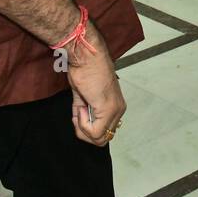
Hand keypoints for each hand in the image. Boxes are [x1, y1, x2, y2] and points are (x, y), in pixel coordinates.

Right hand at [66, 20, 126, 146]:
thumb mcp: (83, 98)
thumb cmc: (85, 71)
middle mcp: (119, 110)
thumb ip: (85, 114)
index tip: (79, 113)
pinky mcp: (108, 109)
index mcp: (116, 106)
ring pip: (98, 139)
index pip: (104, 132)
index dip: (86, 128)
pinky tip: (82, 108)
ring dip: (83, 129)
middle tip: (78, 115)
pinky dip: (82, 124)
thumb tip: (81, 128)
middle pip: (102, 139)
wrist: (86, 57)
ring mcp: (115, 110)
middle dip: (84, 132)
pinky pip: (94, 132)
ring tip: (80, 110)